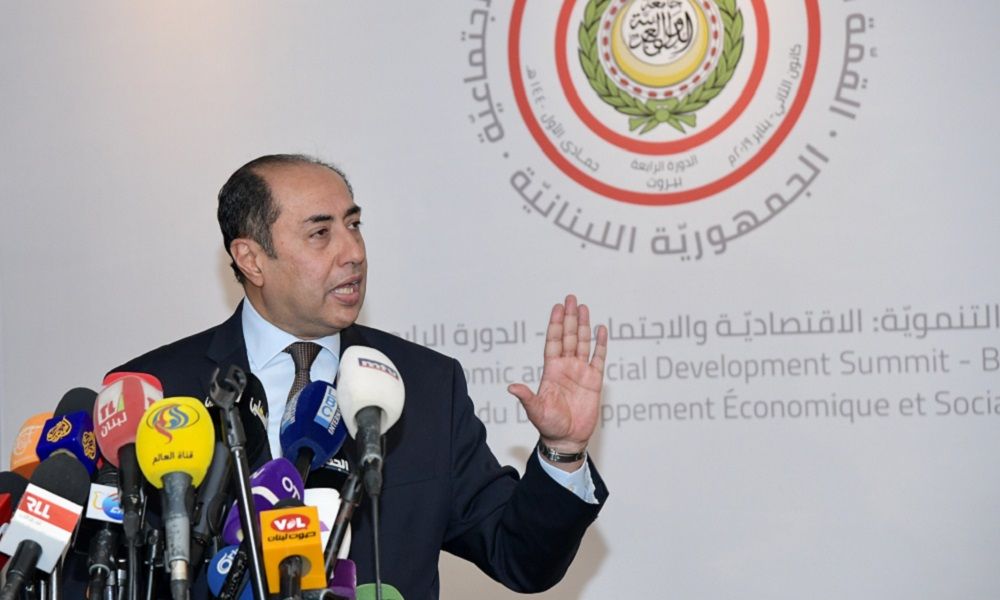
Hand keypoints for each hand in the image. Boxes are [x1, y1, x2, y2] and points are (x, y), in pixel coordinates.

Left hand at [508, 295, 607, 469]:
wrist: (567, 439)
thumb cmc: (549, 425)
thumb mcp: (535, 410)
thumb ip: (526, 397)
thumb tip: (511, 387)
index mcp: (551, 370)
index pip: (553, 341)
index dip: (555, 324)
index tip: (558, 308)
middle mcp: (566, 367)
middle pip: (568, 337)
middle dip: (570, 318)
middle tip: (571, 298)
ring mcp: (581, 372)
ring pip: (582, 343)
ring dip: (584, 325)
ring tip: (584, 307)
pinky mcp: (594, 381)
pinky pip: (598, 358)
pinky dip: (600, 344)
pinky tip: (601, 330)